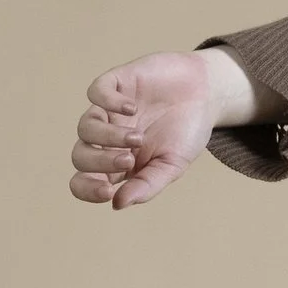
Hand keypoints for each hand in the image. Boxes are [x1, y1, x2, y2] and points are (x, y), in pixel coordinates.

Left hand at [66, 49, 249, 209]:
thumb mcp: (173, 165)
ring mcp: (109, 111)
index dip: (88, 190)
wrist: (207, 93)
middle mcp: (108, 139)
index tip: (109, 191)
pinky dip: (109, 102)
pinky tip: (133, 107)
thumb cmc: (187, 132)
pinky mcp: (116, 83)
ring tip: (137, 136)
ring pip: (85, 127)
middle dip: (101, 162)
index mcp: (118, 164)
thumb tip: (117, 204)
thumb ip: (147, 185)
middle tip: (129, 158)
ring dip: (108, 136)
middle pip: (80, 157)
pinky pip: (95, 93)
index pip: (84, 182)